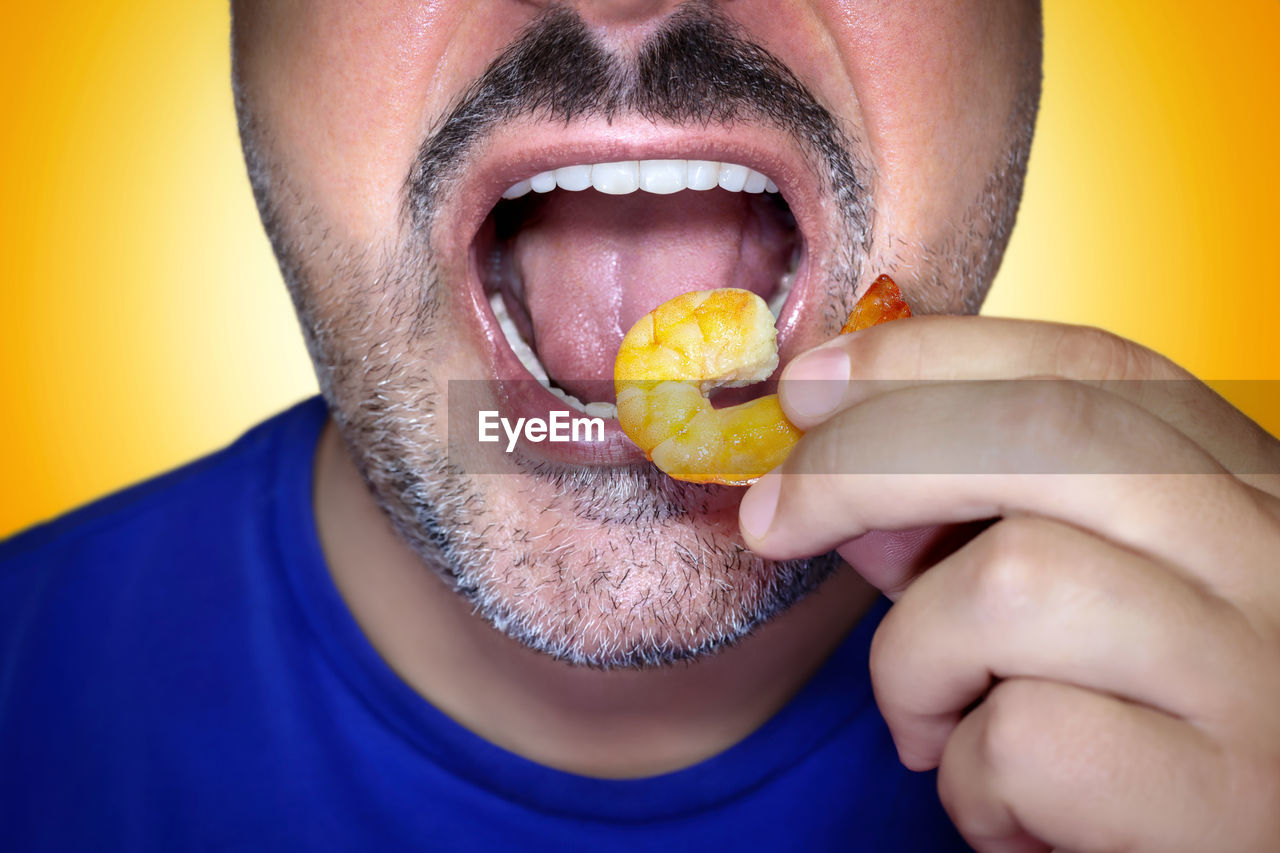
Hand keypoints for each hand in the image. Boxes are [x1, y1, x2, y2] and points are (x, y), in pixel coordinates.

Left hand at [739, 315, 1279, 851]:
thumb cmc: (1138, 733)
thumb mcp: (1070, 608)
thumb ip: (968, 529)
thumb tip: (828, 472)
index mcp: (1242, 491)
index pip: (1088, 367)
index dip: (929, 359)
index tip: (809, 383)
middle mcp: (1272, 556)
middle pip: (1046, 435)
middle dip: (864, 461)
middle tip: (773, 519)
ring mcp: (1260, 671)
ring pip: (1014, 581)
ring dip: (917, 663)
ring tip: (936, 724)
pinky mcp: (1227, 795)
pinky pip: (1027, 738)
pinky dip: (970, 780)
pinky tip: (1006, 813)